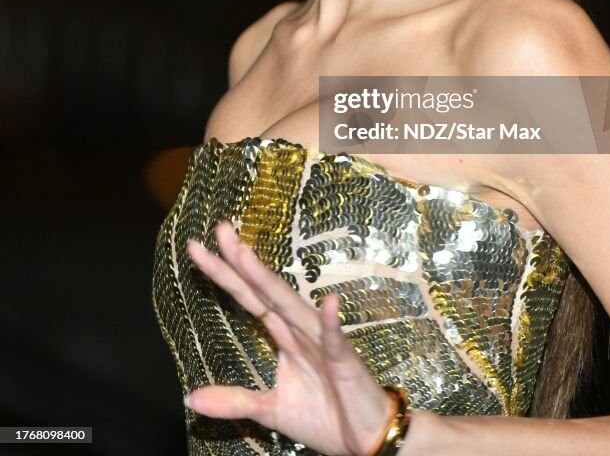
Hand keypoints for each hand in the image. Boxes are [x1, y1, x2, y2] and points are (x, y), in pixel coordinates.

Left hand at [185, 221, 393, 455]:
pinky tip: (329, 303)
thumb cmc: (324, 416)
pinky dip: (331, 323)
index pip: (249, 298)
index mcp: (284, 336)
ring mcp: (322, 342)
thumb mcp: (271, 410)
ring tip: (246, 256)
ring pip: (291, 307)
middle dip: (240, 262)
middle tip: (219, 228)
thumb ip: (234, 401)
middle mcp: (300, 330)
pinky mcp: (344, 361)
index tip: (198, 248)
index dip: (225, 274)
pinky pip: (335, 340)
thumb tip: (191, 398)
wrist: (364, 438)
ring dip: (269, 282)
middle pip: (264, 291)